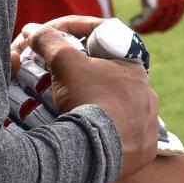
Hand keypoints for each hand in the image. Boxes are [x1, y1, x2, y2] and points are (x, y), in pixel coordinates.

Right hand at [29, 25, 158, 179]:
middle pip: (114, 80)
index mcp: (136, 70)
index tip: (62, 45)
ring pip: (121, 110)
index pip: (109, 48)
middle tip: (65, 84)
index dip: (83, 41)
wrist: (100, 152)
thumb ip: (51, 41)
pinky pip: (125, 138)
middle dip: (90, 79)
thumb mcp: (66, 63)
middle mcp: (148, 97)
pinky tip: (91, 136)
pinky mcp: (143, 152)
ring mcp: (148, 126)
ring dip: (101, 107)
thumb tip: (35, 30)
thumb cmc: (88, 100)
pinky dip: (108, 134)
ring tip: (76, 112)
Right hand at [124, 0, 183, 33]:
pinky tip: (134, 22)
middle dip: (156, 26)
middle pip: (168, 20)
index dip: (168, 22)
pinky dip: (141, 23)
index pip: (178, 13)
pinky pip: (148, 17)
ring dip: (147, 26)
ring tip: (138, 26)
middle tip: (145, 28)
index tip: (159, 26)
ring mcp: (166, 0)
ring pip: (157, 21)